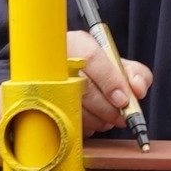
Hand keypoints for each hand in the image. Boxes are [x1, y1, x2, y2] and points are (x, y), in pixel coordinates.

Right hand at [0, 31, 153, 139]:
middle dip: (108, 108)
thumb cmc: (83, 75)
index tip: (124, 99)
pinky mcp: (31, 107)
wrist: (40, 86)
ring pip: (75, 108)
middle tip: (119, 117)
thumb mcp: (111, 66)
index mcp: (74, 42)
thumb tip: (139, 88)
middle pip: (86, 88)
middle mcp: (53, 58)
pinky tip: (83, 121)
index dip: (112, 80)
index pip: (92, 56)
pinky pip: (61, 123)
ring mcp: (39, 83)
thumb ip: (131, 73)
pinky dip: (80, 128)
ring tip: (102, 118)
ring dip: (96, 120)